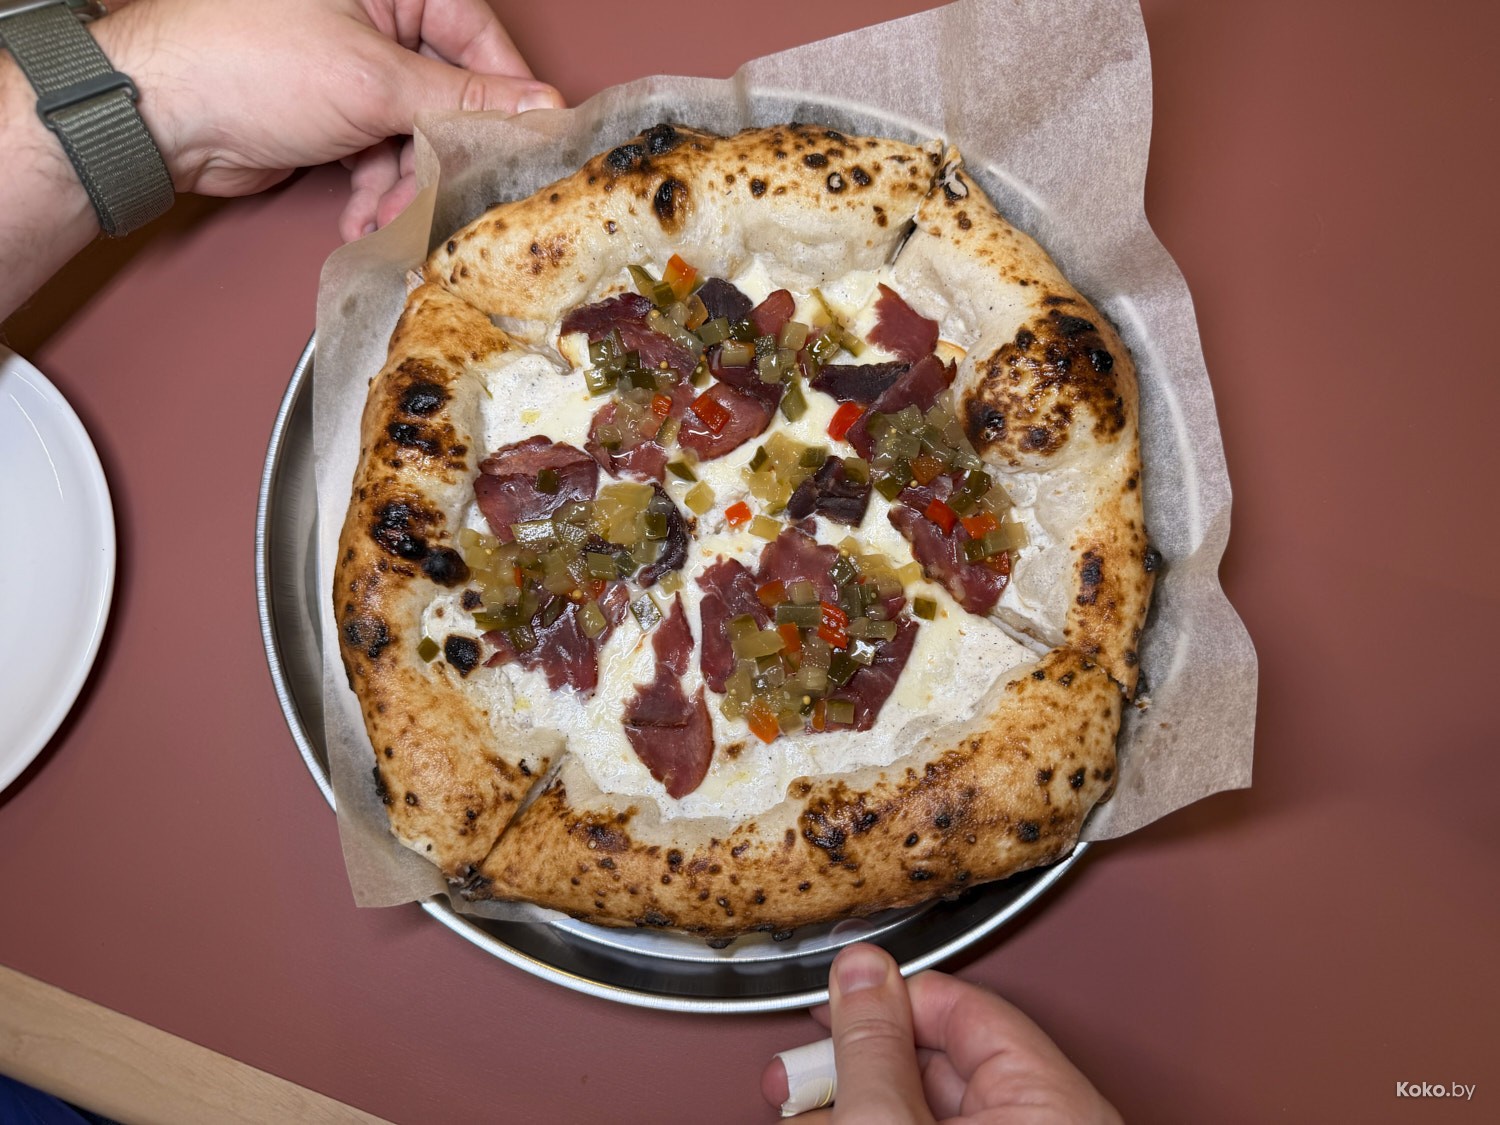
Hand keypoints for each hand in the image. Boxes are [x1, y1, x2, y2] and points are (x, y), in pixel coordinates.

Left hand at [93, 0, 563, 239]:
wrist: (158, 116)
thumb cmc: (242, 62)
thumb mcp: (372, 80)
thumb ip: (462, 98)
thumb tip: (536, 108)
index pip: (478, 35)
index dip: (504, 94)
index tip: (529, 142)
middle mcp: (373, 15)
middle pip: (449, 92)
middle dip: (443, 154)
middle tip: (451, 193)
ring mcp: (352, 65)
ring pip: (416, 133)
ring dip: (407, 184)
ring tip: (389, 214)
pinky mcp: (334, 112)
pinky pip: (382, 154)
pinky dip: (376, 191)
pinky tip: (363, 217)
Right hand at [762, 944, 1120, 1123]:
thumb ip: (874, 1046)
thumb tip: (860, 969)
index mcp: (1052, 1100)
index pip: (962, 1004)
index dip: (886, 995)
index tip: (835, 997)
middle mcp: (1043, 1122)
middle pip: (935, 1059)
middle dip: (855, 1060)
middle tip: (804, 1068)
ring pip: (921, 1105)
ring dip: (854, 1102)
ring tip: (804, 1106)